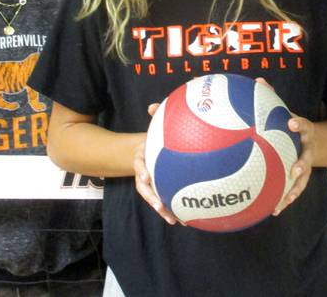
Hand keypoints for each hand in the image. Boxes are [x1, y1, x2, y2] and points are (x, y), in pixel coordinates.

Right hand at [132, 103, 178, 224]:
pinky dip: (174, 210)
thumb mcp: (153, 126)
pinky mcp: (161, 189)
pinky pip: (166, 201)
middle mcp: (144, 173)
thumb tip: (151, 105)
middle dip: (152, 198)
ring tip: (174, 220)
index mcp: (142, 158)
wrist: (148, 149)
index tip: (147, 176)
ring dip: (163, 210)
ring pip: (155, 198)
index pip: (139, 165)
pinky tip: (187, 219)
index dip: (142, 171)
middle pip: (145, 188)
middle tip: (160, 205)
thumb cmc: (154, 137)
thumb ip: (154, 115)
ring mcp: (152, 183)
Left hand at [254, 77, 315, 215]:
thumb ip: (273, 97)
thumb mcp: (288, 111)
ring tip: (283, 201)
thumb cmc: (295, 126)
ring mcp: (307, 165)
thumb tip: (258, 80)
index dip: (299, 124)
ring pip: (303, 180)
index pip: (304, 125)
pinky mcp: (301, 178)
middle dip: (302, 164)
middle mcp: (308, 149)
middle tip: (295, 170)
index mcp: (304, 131)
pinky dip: (285, 200)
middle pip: (307, 157)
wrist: (323, 142)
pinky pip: (294, 190)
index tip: (292, 123)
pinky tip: (273, 210)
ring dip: (294, 190)